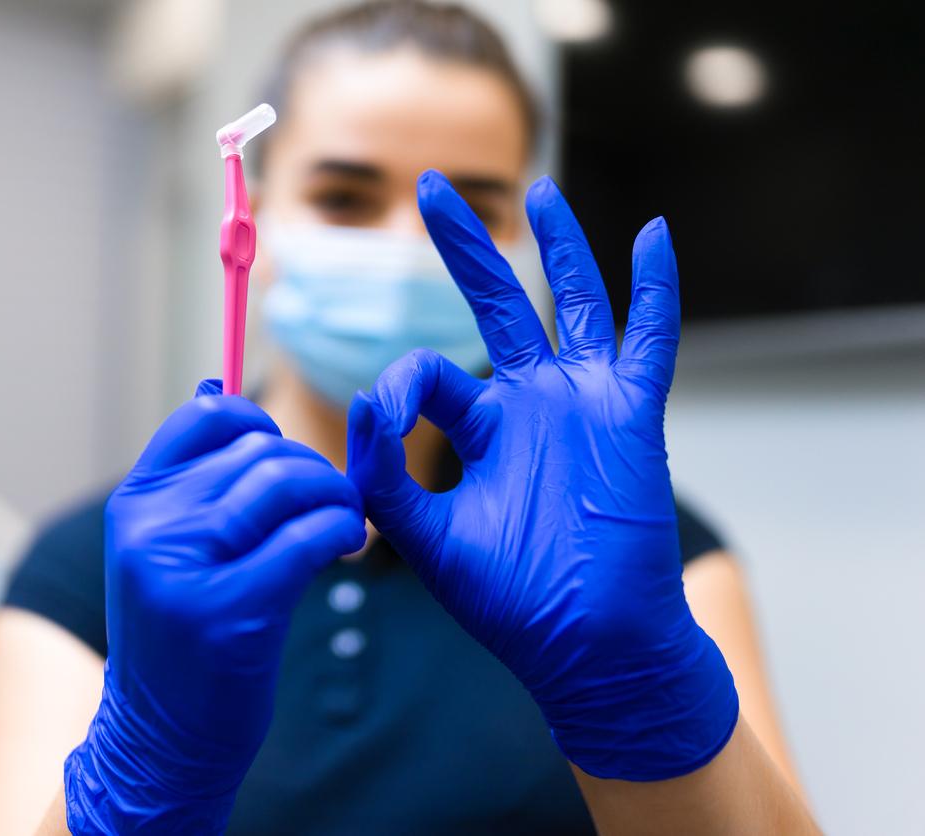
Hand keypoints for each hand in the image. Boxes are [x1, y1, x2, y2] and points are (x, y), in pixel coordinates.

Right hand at [65, 381, 365, 833]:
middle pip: (258, 450)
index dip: (261, 423)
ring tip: (345, 522)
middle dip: (313, 468)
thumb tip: (219, 389)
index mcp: (134, 503)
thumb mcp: (161, 549)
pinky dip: (341, 530)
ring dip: (334, 495)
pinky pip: (307, 536)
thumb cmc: (178, 638)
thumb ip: (191, 481)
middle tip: (334, 500)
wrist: (158, 739)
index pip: (205, 416)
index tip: (285, 459)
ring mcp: (185, 567)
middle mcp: (151, 526)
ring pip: (285, 483)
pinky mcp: (228, 611)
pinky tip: (347, 546)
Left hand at [347, 171, 737, 780]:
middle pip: (496, 303)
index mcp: (480, 429)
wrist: (587, 643)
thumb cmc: (511, 600)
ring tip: (540, 191)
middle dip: (464, 247)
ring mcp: (582, 402)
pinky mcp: (630, 413)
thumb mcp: (425, 536)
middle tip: (429, 188)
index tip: (380, 420)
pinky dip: (654, 289)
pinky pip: (649, 339)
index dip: (395, 387)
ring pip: (571, 304)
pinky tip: (653, 235)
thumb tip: (361, 401)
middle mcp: (530, 404)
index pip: (428, 372)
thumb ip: (383, 474)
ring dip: (558, 246)